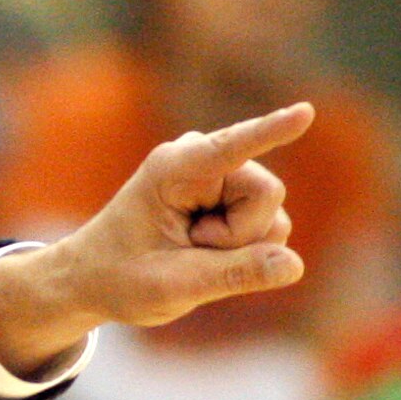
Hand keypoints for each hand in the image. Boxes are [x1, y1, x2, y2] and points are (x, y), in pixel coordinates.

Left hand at [0, 106, 310, 371]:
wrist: (96, 276)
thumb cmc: (121, 278)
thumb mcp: (173, 286)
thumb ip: (234, 274)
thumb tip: (294, 265)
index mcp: (174, 169)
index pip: (232, 147)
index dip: (271, 131)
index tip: (305, 113)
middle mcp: (202, 158)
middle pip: (268, 195)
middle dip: (240, 238)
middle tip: (189, 251)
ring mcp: (222, 173)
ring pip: (273, 215)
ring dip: (240, 247)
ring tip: (191, 251)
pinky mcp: (234, 193)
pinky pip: (269, 225)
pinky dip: (242, 248)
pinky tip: (204, 248)